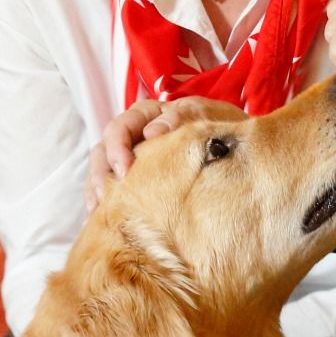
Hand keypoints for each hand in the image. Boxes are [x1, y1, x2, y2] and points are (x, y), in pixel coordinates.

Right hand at [85, 96, 245, 211]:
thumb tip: (153, 132)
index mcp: (148, 115)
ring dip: (97, 191)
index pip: (122, 126)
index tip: (126, 170)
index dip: (118, 147)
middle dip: (103, 173)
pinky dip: (102, 205)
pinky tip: (99, 221)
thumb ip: (181, 119)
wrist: (239, 149)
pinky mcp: (132, 182)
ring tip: (97, 213)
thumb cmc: (220, 129)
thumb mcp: (205, 117)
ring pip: (102, 171)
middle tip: (108, 196)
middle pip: (104, 150)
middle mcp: (134, 135)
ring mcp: (131, 159)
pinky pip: (110, 191)